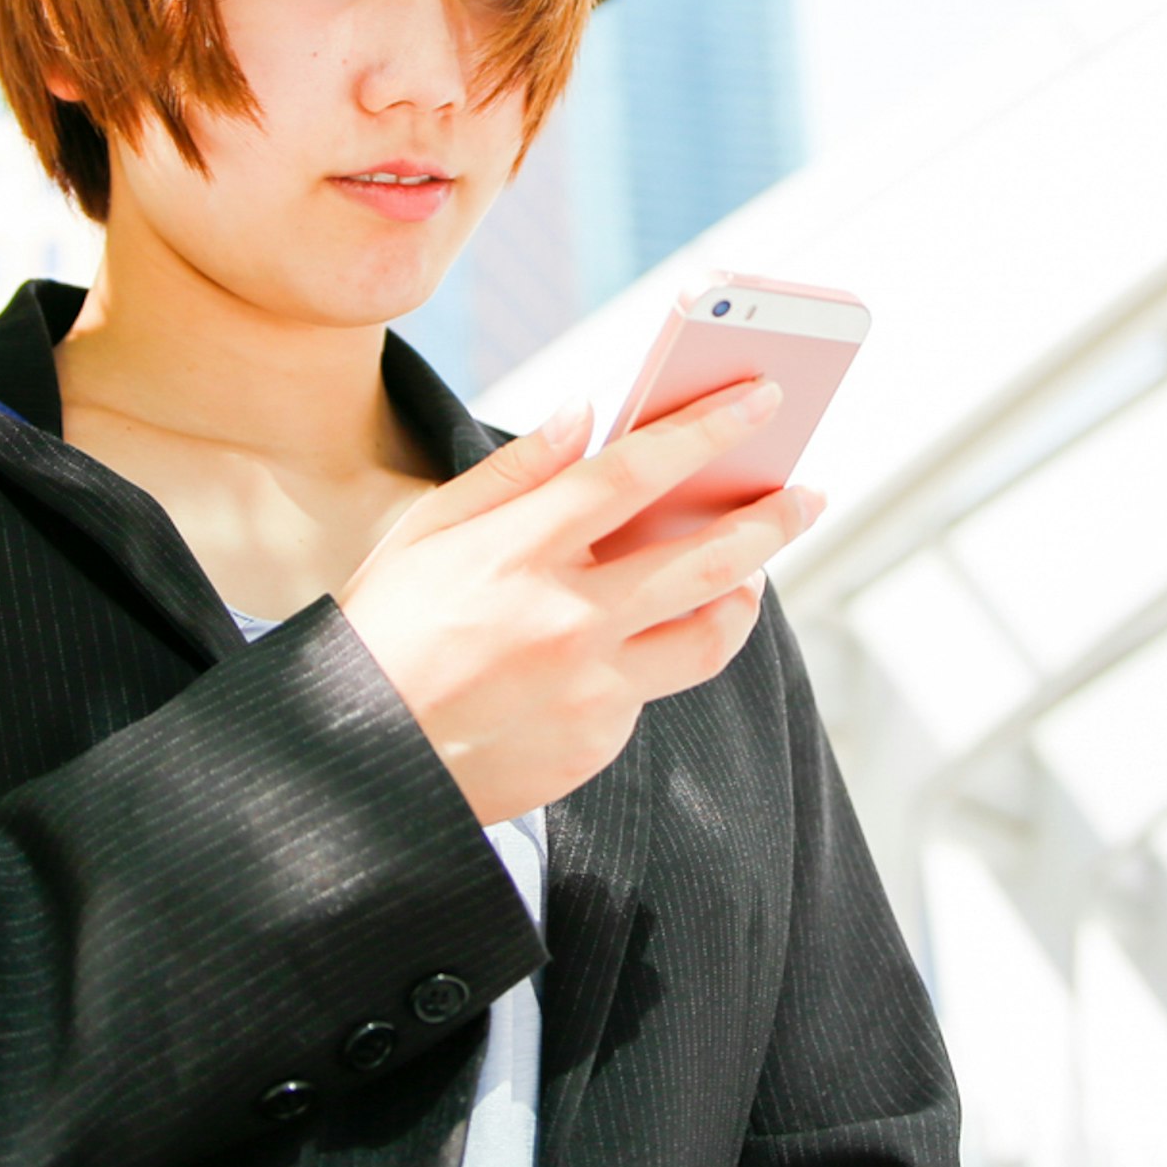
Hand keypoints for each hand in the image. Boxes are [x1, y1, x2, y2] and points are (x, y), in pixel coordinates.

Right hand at [339, 379, 823, 823]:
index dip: (710, 428)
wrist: (359, 767)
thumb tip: (583, 414)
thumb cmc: (383, 635)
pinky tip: (627, 645)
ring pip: (711, 635)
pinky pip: (651, 690)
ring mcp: (590, 687)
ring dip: (746, 595)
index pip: (638, 472)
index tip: (762, 398)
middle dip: (774, 516)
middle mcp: (566, 619)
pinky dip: (650, 658)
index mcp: (517, 552)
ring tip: (753, 573)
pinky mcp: (597, 742)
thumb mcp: (425, 534)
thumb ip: (512, 473)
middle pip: (709, 557)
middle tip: (806, 493)